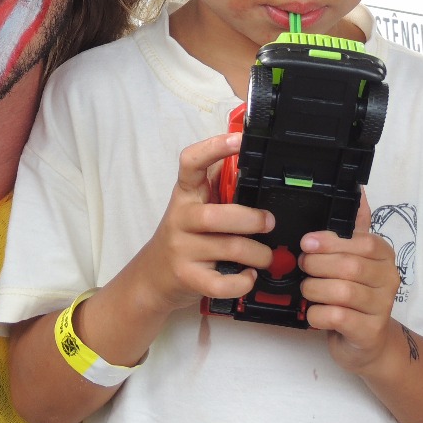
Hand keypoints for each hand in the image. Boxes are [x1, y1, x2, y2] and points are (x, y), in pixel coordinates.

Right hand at [134, 131, 273, 314]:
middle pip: (217, 216)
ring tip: (267, 256)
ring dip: (259, 254)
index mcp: (185, 194)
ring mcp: (182, 249)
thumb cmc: (184, 236)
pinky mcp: (188, 277)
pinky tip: (249, 276)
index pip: (191, 163)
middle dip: (252, 220)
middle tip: (269, 223)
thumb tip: (251, 160)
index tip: (239, 140)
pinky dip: (243, 281)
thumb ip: (217, 186)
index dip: (214, 148)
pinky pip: (222, 282)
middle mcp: (180, 218)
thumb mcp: (194, 206)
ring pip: (228, 248)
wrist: (153, 276)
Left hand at [300, 192, 401, 372]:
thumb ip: (353, 229)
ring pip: (342, 292)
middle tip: (302, 268)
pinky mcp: (369, 333)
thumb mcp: (354, 259)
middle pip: (350, 266)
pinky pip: (337, 317)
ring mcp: (382, 308)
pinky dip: (316, 314)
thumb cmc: (353, 295)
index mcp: (383, 256)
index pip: (363, 242)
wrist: (366, 343)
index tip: (307, 243)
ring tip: (308, 291)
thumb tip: (358, 192)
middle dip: (317, 265)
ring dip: (314, 289)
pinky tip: (314, 313)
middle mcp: (388, 280)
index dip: (331, 241)